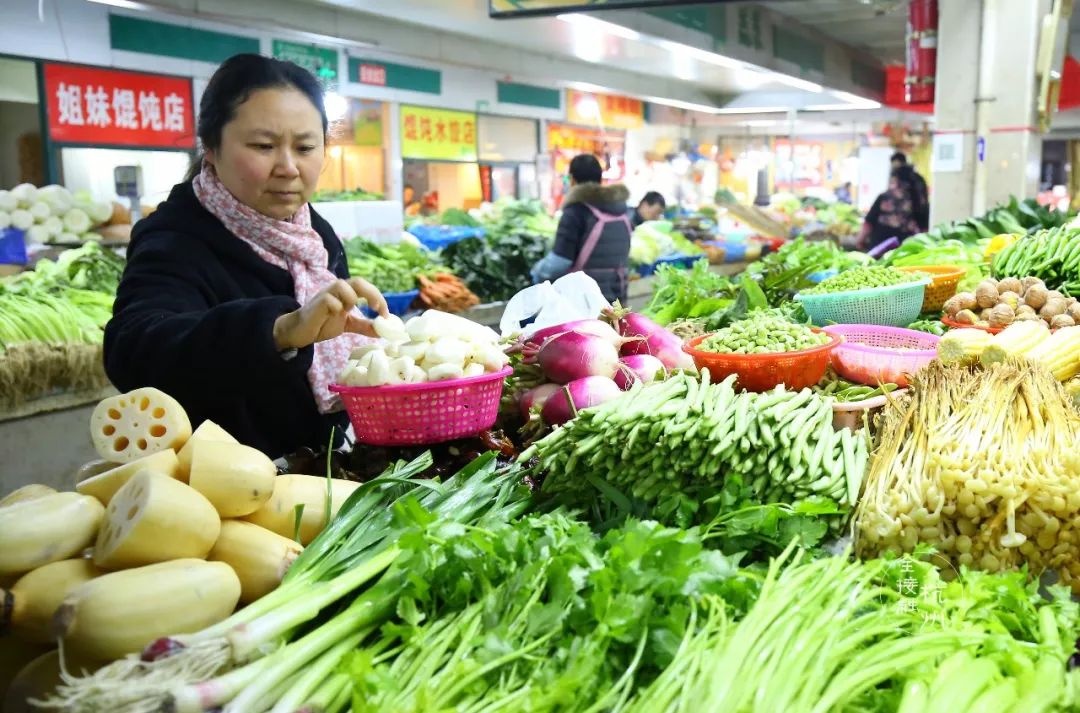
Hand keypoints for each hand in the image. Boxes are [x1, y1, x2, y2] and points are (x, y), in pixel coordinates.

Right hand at [273, 278, 388, 350]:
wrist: (300, 331)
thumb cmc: (323, 323)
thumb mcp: (348, 324)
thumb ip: (364, 326)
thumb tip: (383, 331)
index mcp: (346, 292)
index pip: (366, 287)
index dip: (378, 297)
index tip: (385, 314)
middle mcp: (337, 290)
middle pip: (358, 281)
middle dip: (371, 294)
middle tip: (377, 308)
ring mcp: (326, 295)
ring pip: (342, 285)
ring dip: (351, 298)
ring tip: (349, 311)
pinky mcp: (316, 304)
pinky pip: (328, 300)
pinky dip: (336, 307)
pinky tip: (336, 315)